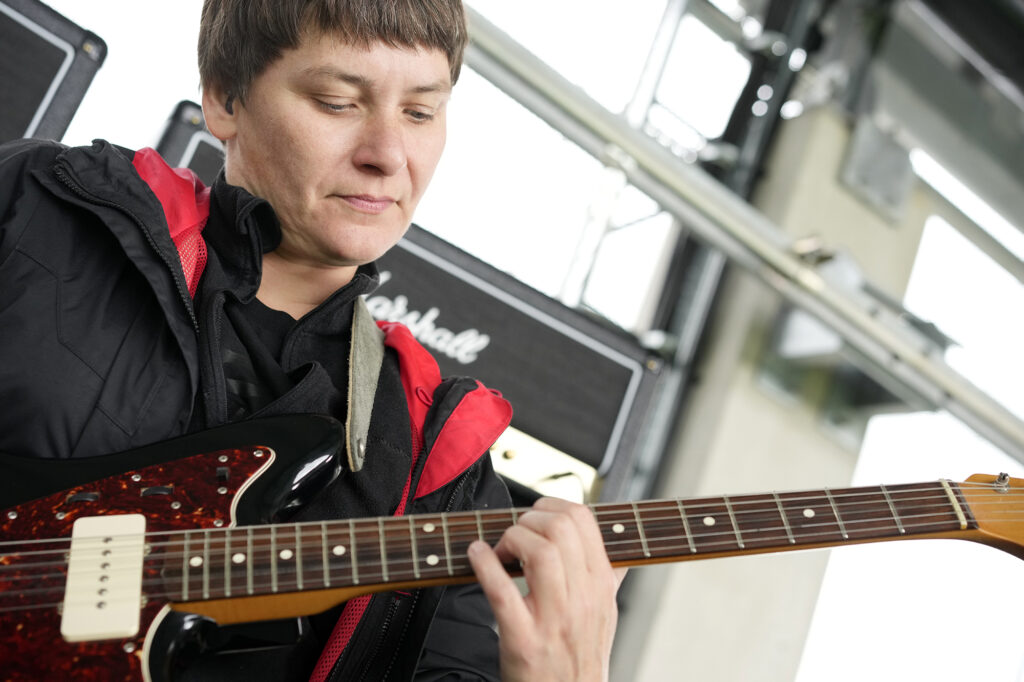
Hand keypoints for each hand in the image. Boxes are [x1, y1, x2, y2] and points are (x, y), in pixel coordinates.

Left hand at [467, 497, 626, 681]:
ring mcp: (554, 620)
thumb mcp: (605, 615)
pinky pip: (503, 593)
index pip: (584, 520)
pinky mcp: (524, 640)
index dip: (552, 506)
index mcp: (601, 585)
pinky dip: (484, 566)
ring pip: (540, 553)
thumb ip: (609, 579)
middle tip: (514, 535)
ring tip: (500, 551)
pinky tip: (476, 555)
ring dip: (511, 539)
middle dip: (529, 519)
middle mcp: (583, 599)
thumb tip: (614, 550)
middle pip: (561, 529)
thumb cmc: (581, 658)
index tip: (534, 516)